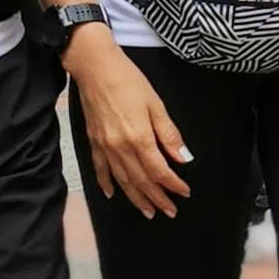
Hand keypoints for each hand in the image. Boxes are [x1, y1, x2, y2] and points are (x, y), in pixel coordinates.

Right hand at [72, 27, 191, 217]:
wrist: (95, 67)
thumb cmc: (128, 80)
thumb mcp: (156, 104)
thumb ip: (169, 134)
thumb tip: (183, 158)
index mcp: (139, 138)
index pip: (160, 170)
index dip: (173, 184)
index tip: (184, 192)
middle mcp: (121, 148)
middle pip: (142, 181)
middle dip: (157, 198)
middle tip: (169, 211)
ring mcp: (105, 147)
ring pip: (123, 181)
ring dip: (136, 198)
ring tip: (148, 212)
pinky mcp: (93, 142)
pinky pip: (100, 170)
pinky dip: (106, 184)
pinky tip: (113, 195)